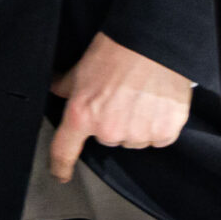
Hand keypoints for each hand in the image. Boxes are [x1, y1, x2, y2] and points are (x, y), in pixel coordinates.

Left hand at [47, 31, 193, 182]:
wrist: (154, 44)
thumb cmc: (116, 51)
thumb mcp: (81, 68)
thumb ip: (66, 86)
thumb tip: (56, 88)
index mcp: (82, 115)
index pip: (64, 150)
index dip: (60, 166)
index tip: (61, 175)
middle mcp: (108, 131)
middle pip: (107, 137)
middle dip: (112, 122)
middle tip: (120, 97)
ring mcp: (138, 134)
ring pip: (134, 138)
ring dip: (137, 124)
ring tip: (141, 96)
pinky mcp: (164, 133)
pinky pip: (159, 137)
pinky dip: (159, 124)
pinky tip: (158, 103)